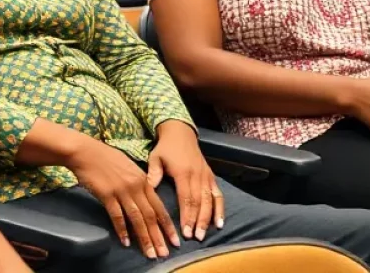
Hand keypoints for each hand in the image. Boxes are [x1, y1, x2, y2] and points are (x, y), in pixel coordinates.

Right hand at [66, 135, 178, 258]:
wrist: (85, 151)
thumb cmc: (105, 157)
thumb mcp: (128, 166)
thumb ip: (139, 182)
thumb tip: (146, 199)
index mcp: (142, 180)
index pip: (159, 206)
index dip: (167, 226)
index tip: (174, 241)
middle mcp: (135, 186)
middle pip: (150, 216)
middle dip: (158, 237)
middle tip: (164, 254)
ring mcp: (121, 191)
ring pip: (136, 218)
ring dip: (144, 238)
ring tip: (149, 254)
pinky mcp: (107, 195)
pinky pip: (117, 216)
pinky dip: (122, 230)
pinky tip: (126, 242)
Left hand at [148, 121, 224, 241]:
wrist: (180, 132)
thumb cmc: (166, 147)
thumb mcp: (155, 156)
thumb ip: (153, 173)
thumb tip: (148, 189)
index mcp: (182, 172)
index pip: (186, 198)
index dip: (186, 216)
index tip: (184, 232)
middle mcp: (197, 175)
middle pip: (199, 202)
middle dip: (197, 221)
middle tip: (195, 238)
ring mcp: (206, 176)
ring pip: (210, 201)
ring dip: (208, 219)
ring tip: (204, 234)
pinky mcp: (211, 176)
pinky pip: (218, 195)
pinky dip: (220, 209)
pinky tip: (220, 223)